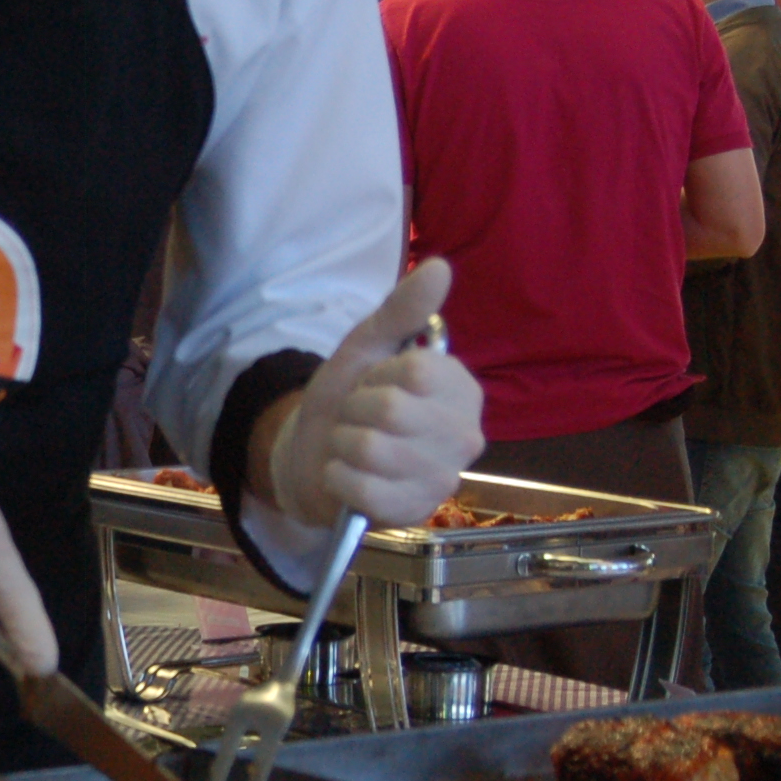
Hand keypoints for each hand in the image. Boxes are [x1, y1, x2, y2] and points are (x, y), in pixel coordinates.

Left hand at [266, 260, 487, 529]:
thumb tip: (438, 267)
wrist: (314, 454)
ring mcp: (442, 479)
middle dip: (354, 410)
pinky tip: (346, 476)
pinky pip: (360, 488)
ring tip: (352, 446)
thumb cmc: (350, 398)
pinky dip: (337, 477)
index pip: (415, 372)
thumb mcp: (368, 346)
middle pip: (390, 411)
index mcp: (462, 390)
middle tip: (358, 417)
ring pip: (370, 449)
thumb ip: (402, 309)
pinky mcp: (414, 513)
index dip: (378, 375)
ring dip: (343, 444)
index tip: (376, 383)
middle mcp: (465, 436)